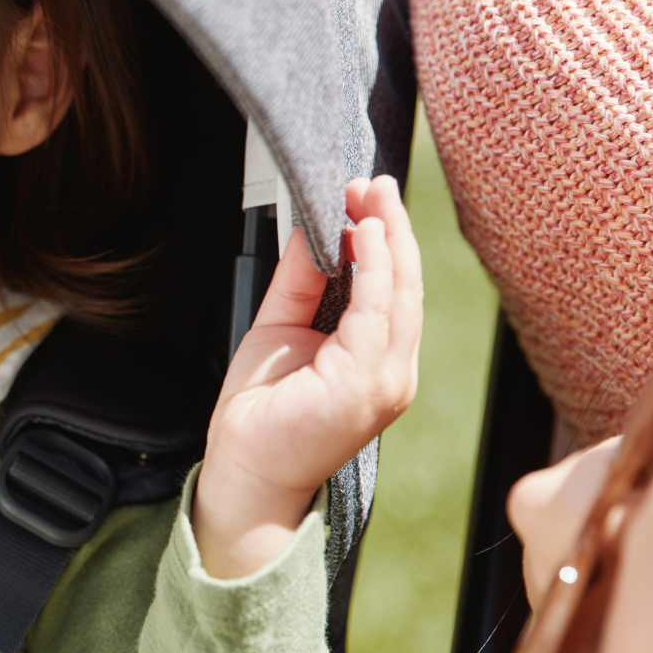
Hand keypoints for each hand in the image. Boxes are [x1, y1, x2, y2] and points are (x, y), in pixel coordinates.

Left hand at [191, 175, 422, 579]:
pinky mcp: (367, 385)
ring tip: (366, 196)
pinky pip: (378, 314)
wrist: (245, 470)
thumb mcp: (282, 325)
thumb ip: (302, 279)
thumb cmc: (263, 411)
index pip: (397, 287)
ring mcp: (386, 380)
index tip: (368, 193)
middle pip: (407, 283)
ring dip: (386, 237)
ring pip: (401, 292)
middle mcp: (392, 370)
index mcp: (378, 358)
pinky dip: (374, 269)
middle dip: (391, 226)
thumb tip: (315, 228)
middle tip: (371, 182)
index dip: (387, 236)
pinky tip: (361, 236)